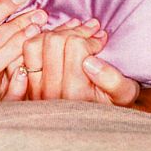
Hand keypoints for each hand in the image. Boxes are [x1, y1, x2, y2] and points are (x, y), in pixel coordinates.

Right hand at [0, 0, 46, 98]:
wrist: (10, 68)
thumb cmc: (3, 34)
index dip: (0, 7)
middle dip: (16, 24)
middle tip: (39, 14)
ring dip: (17, 45)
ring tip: (37, 31)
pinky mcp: (0, 95)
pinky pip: (4, 95)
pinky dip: (15, 84)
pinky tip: (26, 69)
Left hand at [12, 20, 139, 106]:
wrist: (94, 122)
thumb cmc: (112, 102)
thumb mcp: (124, 93)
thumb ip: (113, 80)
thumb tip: (90, 62)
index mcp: (75, 93)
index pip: (75, 46)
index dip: (90, 38)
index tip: (100, 38)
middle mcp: (51, 93)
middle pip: (54, 41)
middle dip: (74, 31)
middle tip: (90, 29)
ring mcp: (36, 89)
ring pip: (37, 43)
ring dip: (56, 31)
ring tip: (74, 28)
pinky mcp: (27, 85)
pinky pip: (26, 51)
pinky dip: (38, 36)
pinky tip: (55, 34)